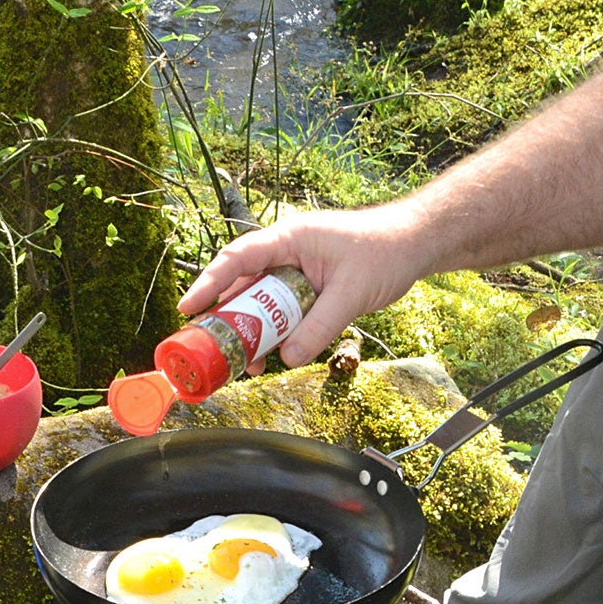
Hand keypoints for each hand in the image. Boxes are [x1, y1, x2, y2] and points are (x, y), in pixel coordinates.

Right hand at [179, 207, 428, 370]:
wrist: (414, 245)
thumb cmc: (384, 253)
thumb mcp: (351, 294)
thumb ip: (319, 326)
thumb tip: (287, 358)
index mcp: (289, 238)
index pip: (238, 258)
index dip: (209, 283)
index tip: (188, 309)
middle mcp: (287, 253)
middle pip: (245, 286)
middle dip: (230, 320)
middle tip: (216, 351)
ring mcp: (297, 270)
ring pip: (263, 303)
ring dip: (255, 332)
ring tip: (251, 364)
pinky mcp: (309, 288)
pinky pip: (285, 311)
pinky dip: (279, 332)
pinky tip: (276, 355)